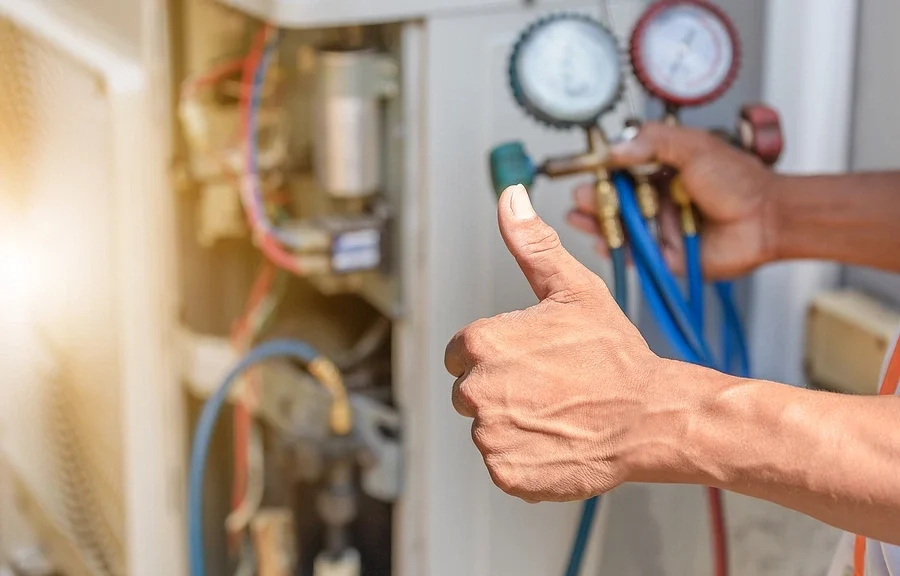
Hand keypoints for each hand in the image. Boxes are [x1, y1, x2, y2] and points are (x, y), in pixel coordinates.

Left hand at [445, 185, 664, 502]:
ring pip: (487, 428)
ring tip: (558, 412)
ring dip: (514, 423)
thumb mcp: (573, 289)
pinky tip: (557, 439)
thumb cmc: (615, 355)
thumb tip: (510, 198)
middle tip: (550, 386)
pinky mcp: (508, 473)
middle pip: (470, 391)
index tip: (531, 359)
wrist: (651, 417)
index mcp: (482, 344)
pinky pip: (503, 463)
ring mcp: (492, 436)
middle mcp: (477, 391)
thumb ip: (531, 245)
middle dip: (502, 388)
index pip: (460, 354)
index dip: (497, 354)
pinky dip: (525, 457)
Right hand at [567, 122, 779, 278]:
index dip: (601, 171)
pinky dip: (614, 249)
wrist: (767, 218)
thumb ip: (653, 142)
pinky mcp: (663, 255)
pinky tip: (599, 240)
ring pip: (618, 227)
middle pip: (613, 200)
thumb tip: (615, 149)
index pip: (621, 169)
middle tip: (580, 196)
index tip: (585, 169)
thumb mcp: (694, 147)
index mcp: (661, 171)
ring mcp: (658, 228)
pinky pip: (632, 254)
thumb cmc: (738, 180)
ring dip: (596, 222)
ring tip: (578, 217)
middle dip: (593, 199)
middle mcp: (656, 199)